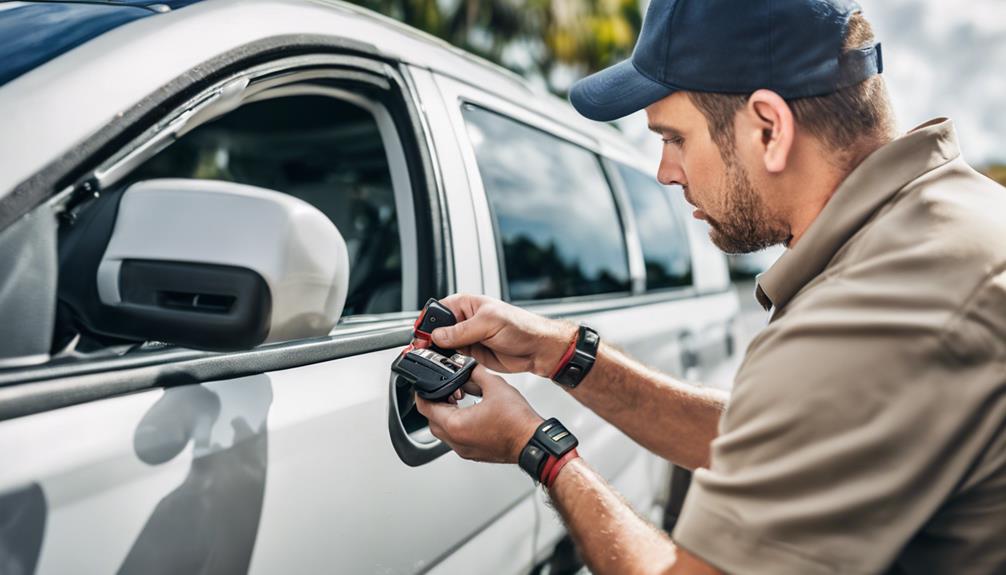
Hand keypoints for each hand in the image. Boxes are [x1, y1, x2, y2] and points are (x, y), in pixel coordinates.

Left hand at [415, 366, 542, 463]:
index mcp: (455, 425)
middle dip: (434, 404)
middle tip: (445, 391)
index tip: (424, 385)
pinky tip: (470, 413)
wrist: (533, 443)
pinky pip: (456, 439)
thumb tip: (468, 366)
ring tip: (458, 400)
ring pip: (443, 432)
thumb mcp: (494, 386)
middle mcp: (456, 441)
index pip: (425, 407)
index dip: (422, 393)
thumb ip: (476, 372)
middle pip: (431, 421)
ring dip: (446, 415)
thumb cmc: (517, 422)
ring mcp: (464, 450)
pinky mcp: (474, 453)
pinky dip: (457, 425)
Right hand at [430, 294, 576, 377]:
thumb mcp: (488, 323)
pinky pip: (453, 358)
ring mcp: (468, 338)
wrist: (538, 349)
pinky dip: (448, 362)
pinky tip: (445, 365)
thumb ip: (461, 331)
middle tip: (422, 350)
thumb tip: (438, 336)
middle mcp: (465, 320)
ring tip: (432, 359)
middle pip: (437, 330)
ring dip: (437, 353)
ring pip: (443, 346)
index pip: (438, 311)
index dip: (427, 323)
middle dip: (428, 340)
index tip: (420, 336)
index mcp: (467, 304)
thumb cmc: (522, 327)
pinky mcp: (472, 353)